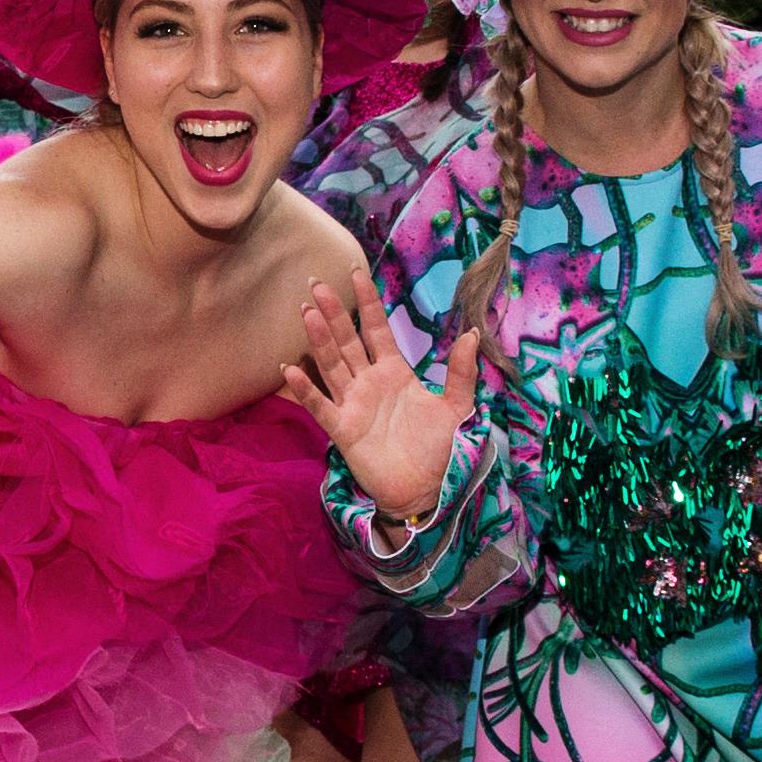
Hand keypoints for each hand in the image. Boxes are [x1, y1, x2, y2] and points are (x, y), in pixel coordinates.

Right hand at [277, 276, 475, 525]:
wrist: (427, 489)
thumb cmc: (440, 449)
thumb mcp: (457, 406)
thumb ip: (461, 371)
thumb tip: (472, 333)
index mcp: (395, 372)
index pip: (376, 329)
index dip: (367, 302)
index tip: (356, 272)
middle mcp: (369, 382)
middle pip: (347, 340)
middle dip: (334, 312)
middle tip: (317, 282)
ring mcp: (353, 404)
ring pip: (331, 364)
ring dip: (318, 339)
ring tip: (306, 311)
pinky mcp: (343, 429)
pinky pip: (320, 405)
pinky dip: (306, 388)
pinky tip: (290, 368)